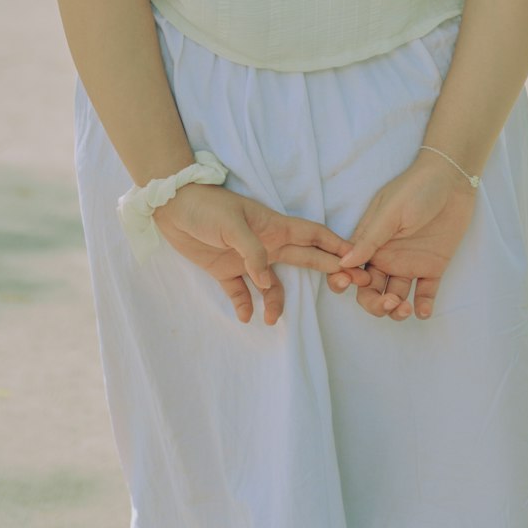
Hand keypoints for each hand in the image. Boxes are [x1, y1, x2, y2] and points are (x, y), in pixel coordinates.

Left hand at [151, 182, 369, 325]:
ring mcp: (246, 259)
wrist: (170, 207)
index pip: (312, 234)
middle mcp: (266, 243)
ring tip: (273, 320)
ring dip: (277, 301)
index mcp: (273, 226)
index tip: (357, 259)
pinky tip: (245, 317)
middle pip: (304, 258)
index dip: (335, 245)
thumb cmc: (206, 207)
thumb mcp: (231, 223)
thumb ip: (252, 252)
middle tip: (349, 287)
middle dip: (327, 271)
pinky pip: (241, 293)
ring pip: (272, 284)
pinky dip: (245, 306)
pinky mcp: (225, 270)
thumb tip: (266, 281)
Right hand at [326, 151, 478, 320]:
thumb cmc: (415, 189)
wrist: (452, 181)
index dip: (347, 282)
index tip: (356, 284)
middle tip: (389, 301)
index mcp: (370, 242)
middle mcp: (386, 256)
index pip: (351, 269)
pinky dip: (423, 307)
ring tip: (405, 308)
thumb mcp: (390, 212)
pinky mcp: (432, 267)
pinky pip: (425, 293)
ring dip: (396, 310)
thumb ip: (369, 240)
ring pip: (396, 297)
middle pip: (371, 291)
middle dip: (375, 304)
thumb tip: (343, 263)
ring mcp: (409, 263)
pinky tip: (423, 311)